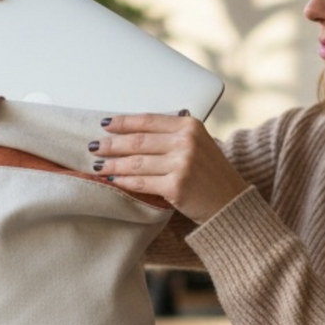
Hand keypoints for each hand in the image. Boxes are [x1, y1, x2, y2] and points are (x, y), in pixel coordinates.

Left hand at [90, 113, 247, 223]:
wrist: (230, 204)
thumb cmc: (211, 175)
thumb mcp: (200, 144)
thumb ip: (175, 134)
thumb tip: (134, 130)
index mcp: (190, 126)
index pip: (148, 120)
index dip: (124, 122)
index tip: (106, 124)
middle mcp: (186, 141)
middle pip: (138, 141)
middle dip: (112, 144)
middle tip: (94, 147)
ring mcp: (182, 164)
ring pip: (136, 162)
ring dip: (113, 165)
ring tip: (97, 166)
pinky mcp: (176, 186)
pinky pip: (142, 182)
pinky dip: (124, 182)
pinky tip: (113, 181)